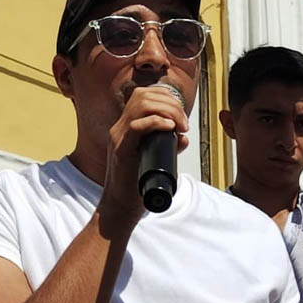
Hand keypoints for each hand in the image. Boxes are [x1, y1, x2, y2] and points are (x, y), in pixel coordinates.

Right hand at [97, 85, 188, 222]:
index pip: (144, 95)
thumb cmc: (136, 186)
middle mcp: (120, 128)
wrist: (120, 207)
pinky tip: (169, 128)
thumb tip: (183, 138)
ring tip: (180, 125)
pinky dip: (155, 122)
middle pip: (143, 96)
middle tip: (184, 122)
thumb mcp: (156, 160)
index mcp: (126, 126)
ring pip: (140, 105)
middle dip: (170, 103)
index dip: (166, 97)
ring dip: (167, 110)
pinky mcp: (121, 150)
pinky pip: (135, 126)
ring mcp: (118, 137)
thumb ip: (168, 147)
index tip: (182, 115)